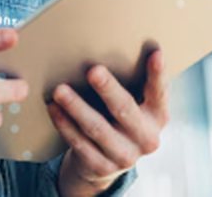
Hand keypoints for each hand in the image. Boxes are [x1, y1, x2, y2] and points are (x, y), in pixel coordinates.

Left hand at [50, 49, 169, 196]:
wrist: (104, 160)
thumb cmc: (114, 117)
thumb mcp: (129, 103)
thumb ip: (125, 83)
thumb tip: (102, 45)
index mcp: (157, 116)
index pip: (159, 92)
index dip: (158, 74)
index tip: (155, 53)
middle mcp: (147, 138)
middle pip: (125, 110)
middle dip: (108, 89)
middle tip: (93, 70)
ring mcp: (126, 156)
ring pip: (97, 128)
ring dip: (77, 107)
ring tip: (60, 89)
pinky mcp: (102, 167)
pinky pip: (79, 143)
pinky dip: (64, 124)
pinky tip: (53, 108)